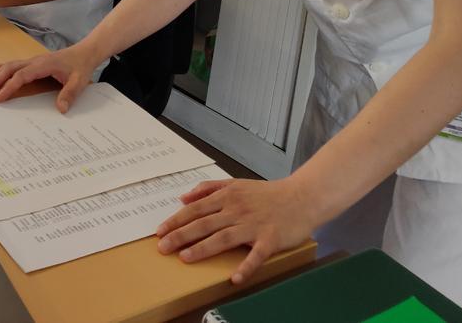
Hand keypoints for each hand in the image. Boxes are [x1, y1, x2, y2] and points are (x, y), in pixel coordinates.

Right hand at [0, 42, 98, 111]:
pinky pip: (14, 65)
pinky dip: (0, 68)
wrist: (84, 52)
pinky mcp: (33, 62)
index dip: (9, 87)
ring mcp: (33, 61)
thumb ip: (69, 94)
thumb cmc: (81, 66)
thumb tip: (61, 109)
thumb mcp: (79, 82)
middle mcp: (35, 61)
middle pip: (10, 69)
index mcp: (43, 65)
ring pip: (9, 66)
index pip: (21, 76)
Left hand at [154, 176, 316, 284]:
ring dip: (203, 248)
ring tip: (185, 258)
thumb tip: (183, 197)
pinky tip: (234, 278)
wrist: (302, 197)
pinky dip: (246, 266)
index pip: (195, 209)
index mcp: (227, 197)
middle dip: (180, 235)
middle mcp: (237, 210)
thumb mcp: (235, 183)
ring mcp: (253, 225)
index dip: (176, 220)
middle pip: (204, 224)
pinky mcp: (270, 239)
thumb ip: (208, 188)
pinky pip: (256, 255)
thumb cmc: (267, 193)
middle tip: (162, 247)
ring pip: (223, 237)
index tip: (160, 231)